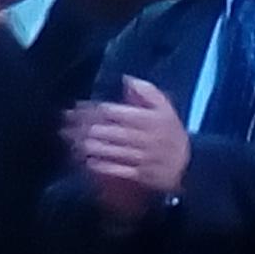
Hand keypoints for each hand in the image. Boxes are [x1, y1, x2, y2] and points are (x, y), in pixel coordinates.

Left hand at [64, 77, 193, 201]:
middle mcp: (145, 138)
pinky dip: (101, 165)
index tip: (75, 109)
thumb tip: (127, 79)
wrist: (189, 165)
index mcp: (150, 119)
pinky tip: (87, 161)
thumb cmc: (171, 133)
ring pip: (110, 150)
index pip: (115, 112)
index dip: (93, 110)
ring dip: (89, 147)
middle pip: (108, 131)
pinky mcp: (141, 174)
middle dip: (85, 128)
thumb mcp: (166, 109)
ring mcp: (142, 157)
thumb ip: (147, 92)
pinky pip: (117, 169)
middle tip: (66, 126)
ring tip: (72, 142)